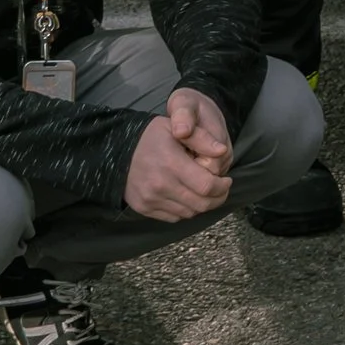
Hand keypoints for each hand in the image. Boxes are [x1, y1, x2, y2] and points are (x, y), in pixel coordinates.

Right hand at [125, 93, 233, 219]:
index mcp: (171, 163)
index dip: (222, 186)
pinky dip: (185, 209)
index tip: (227, 180)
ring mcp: (151, 200)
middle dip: (217, 198)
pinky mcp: (144, 209)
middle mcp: (160, 185)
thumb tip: (223, 151)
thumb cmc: (151, 136)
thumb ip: (201, 138)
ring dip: (201, 204)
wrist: (117, 151)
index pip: (206, 185)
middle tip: (221, 189)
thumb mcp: (175, 127)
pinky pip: (174, 217)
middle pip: (200, 204)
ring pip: (189, 213)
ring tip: (204, 190)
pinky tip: (186, 195)